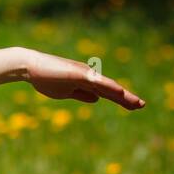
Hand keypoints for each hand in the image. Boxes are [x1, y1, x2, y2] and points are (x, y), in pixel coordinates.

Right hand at [13, 47, 145, 108]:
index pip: (107, 93)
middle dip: (127, 98)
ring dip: (122, 94)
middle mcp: (89, 77)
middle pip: (111, 89)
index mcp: (87, 82)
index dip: (121, 99)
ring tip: (136, 102)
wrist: (31, 67)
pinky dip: (108, 86)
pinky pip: (96, 81)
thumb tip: (97, 99)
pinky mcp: (78, 73)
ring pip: (107, 86)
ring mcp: (84, 74)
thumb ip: (82, 94)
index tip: (134, 106)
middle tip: (142, 105)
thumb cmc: (46, 78)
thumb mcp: (67, 92)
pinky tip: (119, 91)